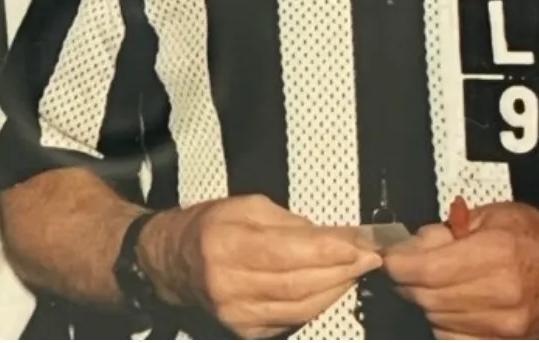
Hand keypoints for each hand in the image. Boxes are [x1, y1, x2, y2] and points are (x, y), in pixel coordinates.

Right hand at [139, 195, 382, 339]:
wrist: (170, 262)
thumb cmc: (208, 227)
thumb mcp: (245, 207)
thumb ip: (290, 222)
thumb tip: (333, 235)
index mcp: (228, 244)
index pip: (291, 251)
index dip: (332, 249)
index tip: (363, 243)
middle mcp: (230, 283)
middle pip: (300, 283)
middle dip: (342, 270)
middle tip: (369, 257)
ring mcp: (236, 313)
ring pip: (301, 307)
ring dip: (335, 289)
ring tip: (355, 271)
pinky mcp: (243, 330)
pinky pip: (291, 320)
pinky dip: (316, 304)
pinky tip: (330, 288)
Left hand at [382, 202, 538, 339]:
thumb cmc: (533, 236)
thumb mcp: (487, 216)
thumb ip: (444, 231)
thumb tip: (409, 247)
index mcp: (496, 254)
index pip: (428, 270)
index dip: (399, 266)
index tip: (391, 259)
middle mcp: (501, 293)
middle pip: (428, 297)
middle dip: (409, 282)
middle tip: (408, 268)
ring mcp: (504, 324)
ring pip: (436, 319)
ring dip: (426, 302)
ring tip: (437, 282)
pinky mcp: (506, 341)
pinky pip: (453, 338)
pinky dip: (443, 322)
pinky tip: (452, 304)